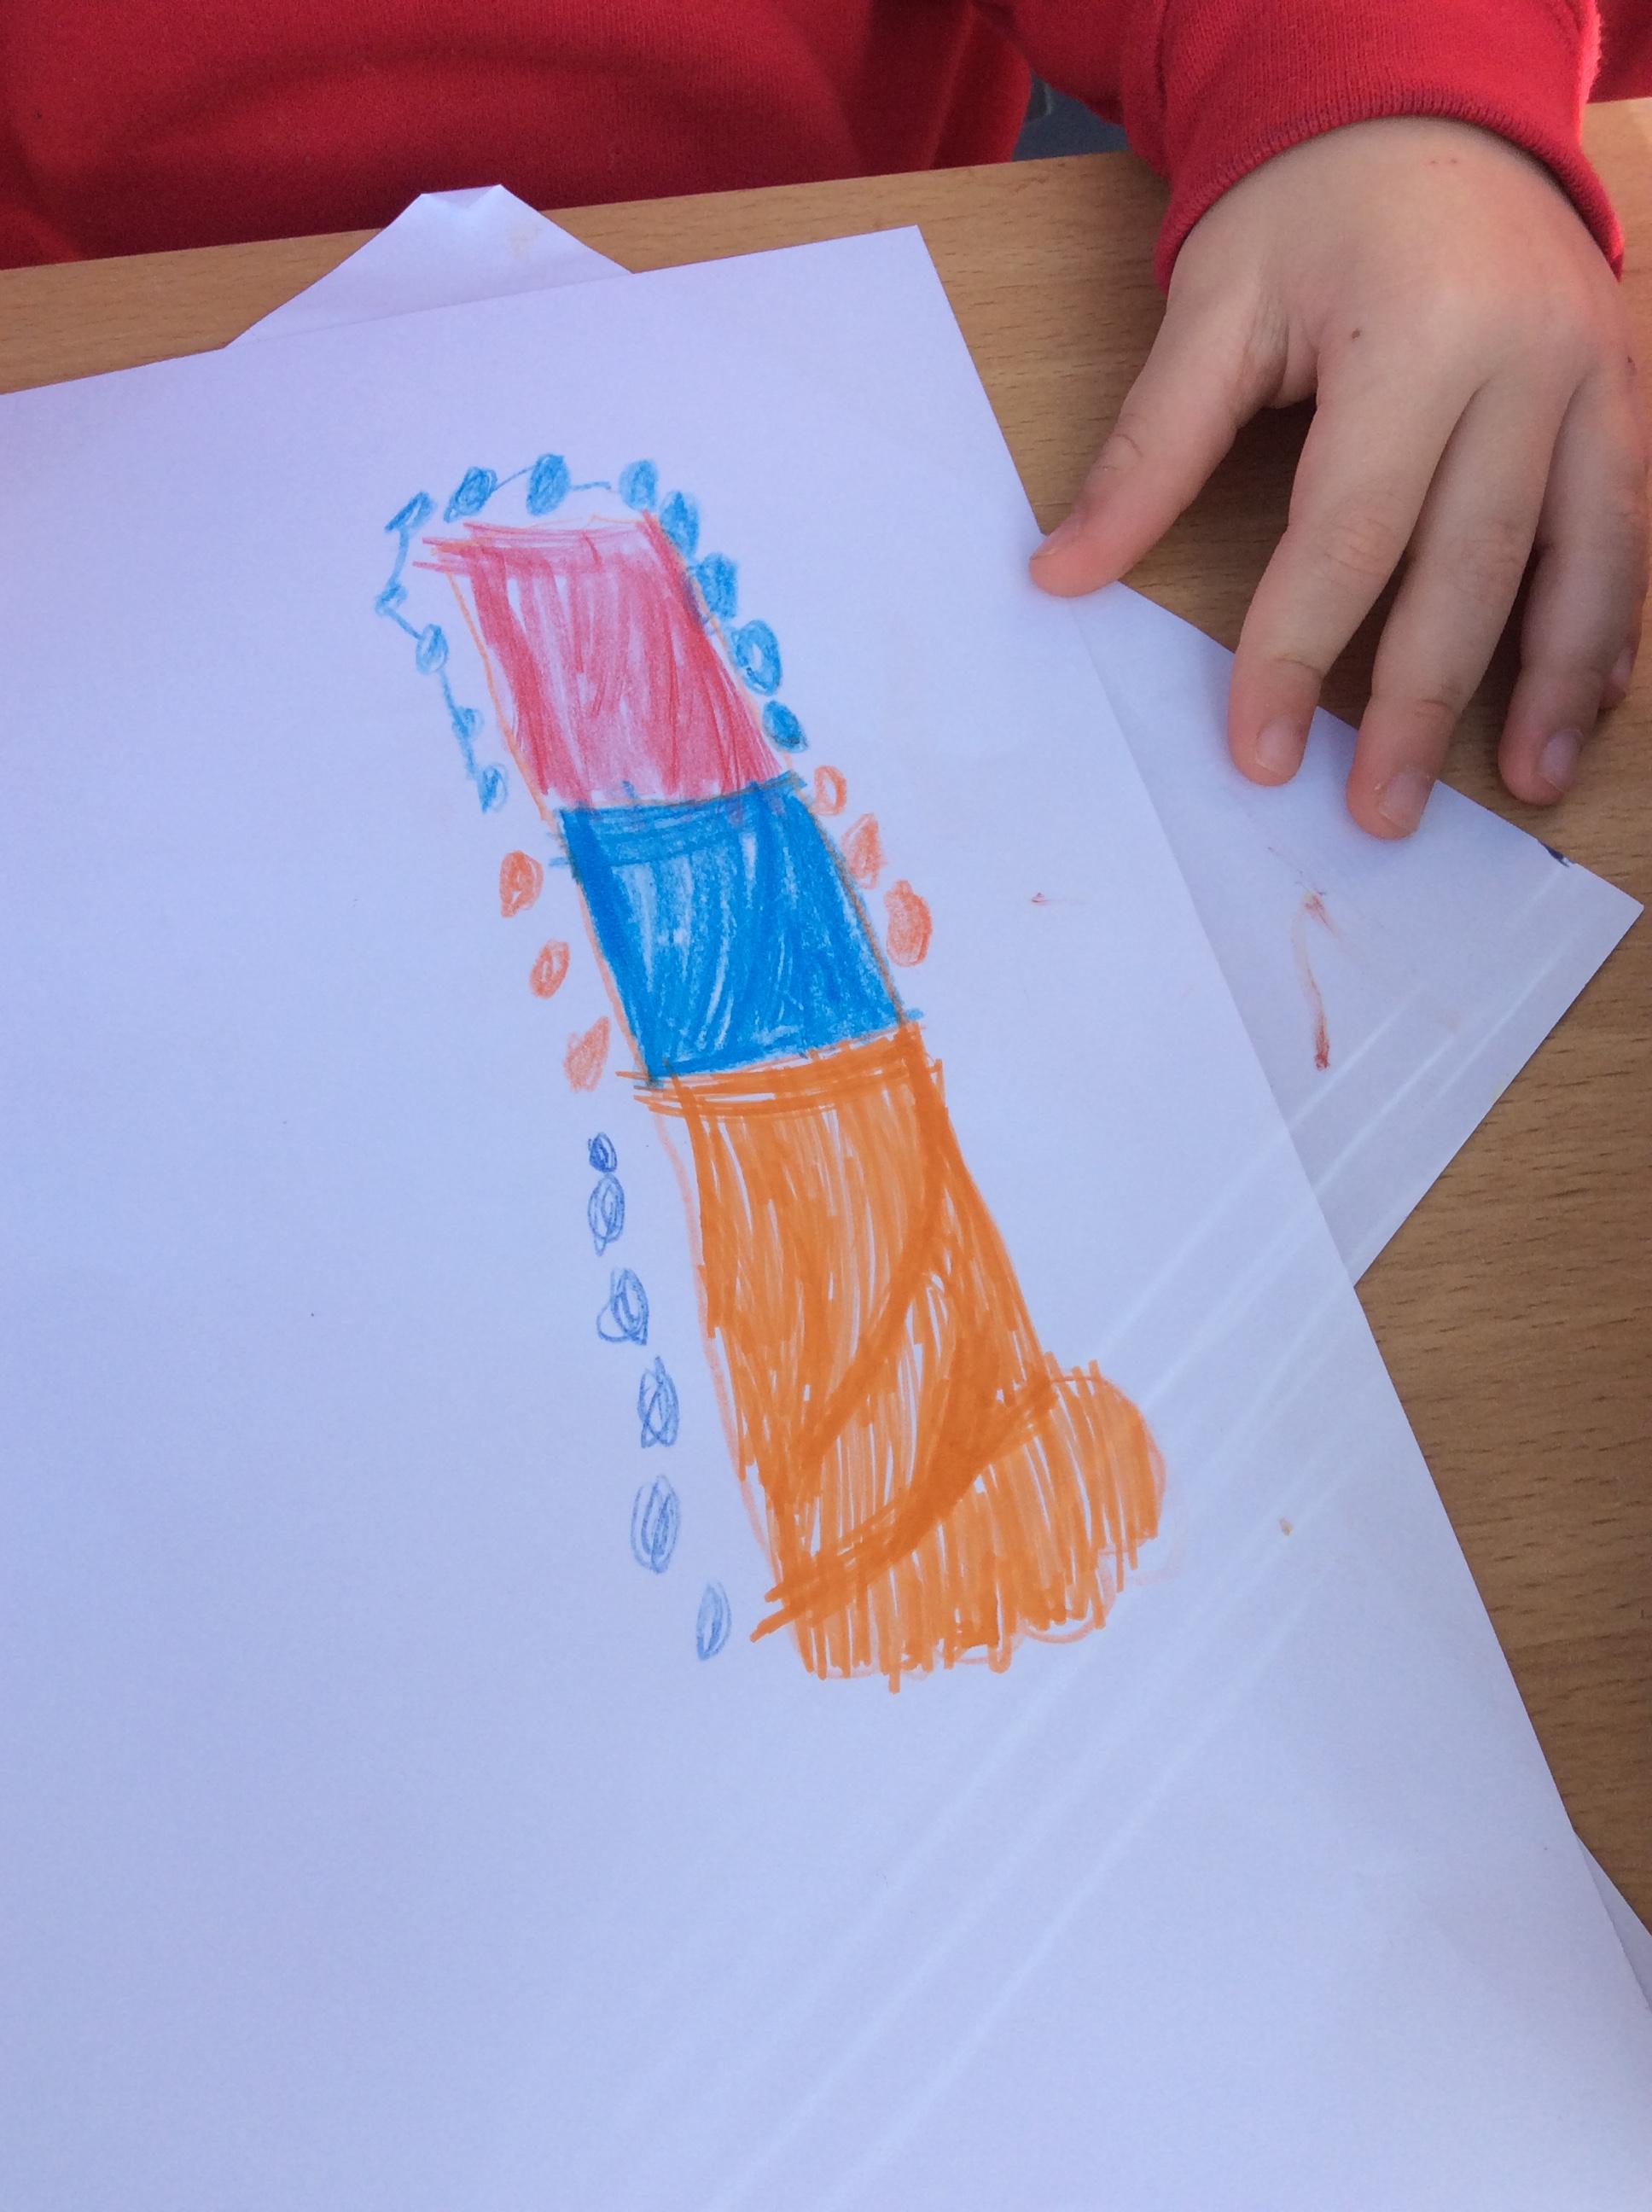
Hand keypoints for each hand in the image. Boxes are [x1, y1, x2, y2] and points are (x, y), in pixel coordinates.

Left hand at [1030, 118, 1648, 835]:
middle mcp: (1528, 361)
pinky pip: (1626, 529)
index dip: (1299, 653)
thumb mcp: (1214, 306)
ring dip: (1554, 684)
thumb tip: (1057, 577)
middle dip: (1424, 703)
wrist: (1430, 104)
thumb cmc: (1309, 209)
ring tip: (1524, 789)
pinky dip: (1609, 626)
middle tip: (1381, 814)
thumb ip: (1149, 450)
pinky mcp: (1622, 399)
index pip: (1350, 533)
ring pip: (1584, 557)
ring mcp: (1593, 380)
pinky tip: (1586, 706)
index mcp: (1418, 337)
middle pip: (1474, 565)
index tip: (1260, 754)